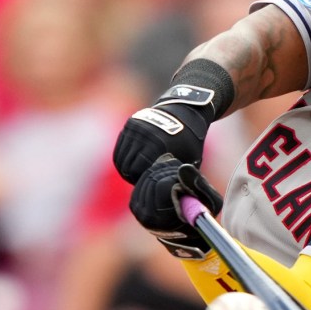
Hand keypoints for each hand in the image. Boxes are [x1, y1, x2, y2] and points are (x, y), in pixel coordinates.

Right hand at [112, 59, 234, 183]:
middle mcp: (144, 136)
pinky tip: (132, 163)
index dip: (143, 183)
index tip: (150, 186)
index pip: (140, 174)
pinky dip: (123, 157)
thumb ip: (181, 178)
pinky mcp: (130, 124)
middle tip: (142, 181)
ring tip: (137, 173)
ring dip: (127, 168)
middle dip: (133, 177)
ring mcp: (135, 129)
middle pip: (127, 168)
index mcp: (158, 147)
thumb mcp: (191, 161)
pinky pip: (119, 147)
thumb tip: (177, 199)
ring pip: (120, 159)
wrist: (185, 111)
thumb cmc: (190, 141)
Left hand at [129, 156, 223, 258]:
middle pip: (154, 178)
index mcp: (165, 219)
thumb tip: (183, 168)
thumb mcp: (211, 203)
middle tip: (181, 181)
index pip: (162, 185)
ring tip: (175, 182)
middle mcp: (147, 217)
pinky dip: (156, 175)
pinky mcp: (134, 204)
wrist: (186, 231)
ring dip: (164, 173)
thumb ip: (199, 184)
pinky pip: (142, 179)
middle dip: (170, 174)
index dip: (176, 178)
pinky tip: (166, 182)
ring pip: (148, 176)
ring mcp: (138, 211)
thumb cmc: (201, 216)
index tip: (183, 184)